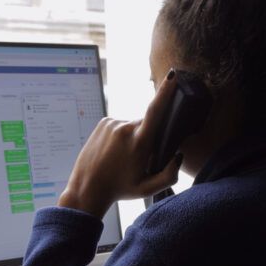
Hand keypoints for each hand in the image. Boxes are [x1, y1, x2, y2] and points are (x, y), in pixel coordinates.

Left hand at [58, 70, 183, 217]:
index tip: (172, 75)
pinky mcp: (103, 122)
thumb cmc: (120, 189)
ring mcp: (112, 124)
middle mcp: (125, 128)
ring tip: (121, 157)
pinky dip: (121, 135)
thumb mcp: (148, 189)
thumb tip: (178, 156)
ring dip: (133, 136)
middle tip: (138, 158)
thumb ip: (170, 175)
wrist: (87, 188)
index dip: (165, 92)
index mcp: (139, 143)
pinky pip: (120, 125)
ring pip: (133, 125)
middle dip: (148, 136)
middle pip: (148, 124)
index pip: (155, 111)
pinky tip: (113, 150)